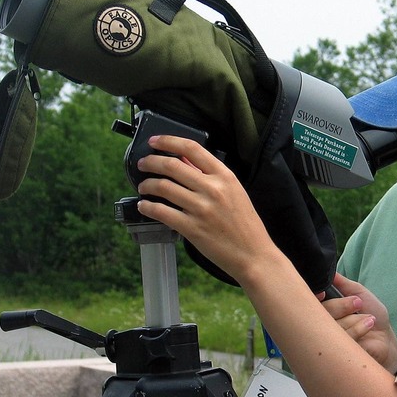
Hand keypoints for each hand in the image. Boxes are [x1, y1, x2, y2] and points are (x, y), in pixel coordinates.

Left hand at [134, 135, 279, 283]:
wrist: (253, 254)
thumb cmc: (245, 225)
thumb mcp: (234, 192)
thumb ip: (211, 176)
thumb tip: (184, 161)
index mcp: (225, 176)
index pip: (192, 148)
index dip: (168, 141)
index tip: (155, 141)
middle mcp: (212, 189)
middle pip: (172, 165)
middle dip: (151, 162)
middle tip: (143, 164)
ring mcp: (201, 209)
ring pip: (163, 187)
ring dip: (147, 185)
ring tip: (143, 187)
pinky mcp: (191, 228)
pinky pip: (161, 212)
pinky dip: (148, 207)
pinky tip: (144, 206)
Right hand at [323, 273, 396, 372]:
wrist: (385, 340)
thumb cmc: (372, 316)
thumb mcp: (359, 294)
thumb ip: (343, 283)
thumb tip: (329, 271)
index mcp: (324, 310)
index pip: (309, 303)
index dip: (314, 297)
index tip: (324, 293)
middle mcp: (321, 325)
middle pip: (317, 314)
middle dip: (340, 306)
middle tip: (357, 303)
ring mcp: (327, 341)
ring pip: (330, 326)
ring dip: (352, 319)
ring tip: (368, 319)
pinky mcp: (336, 354)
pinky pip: (340, 339)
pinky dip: (357, 329)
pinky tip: (368, 326)